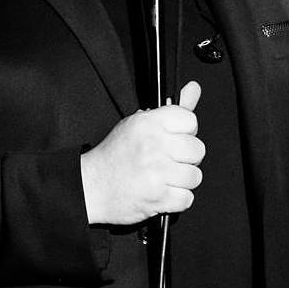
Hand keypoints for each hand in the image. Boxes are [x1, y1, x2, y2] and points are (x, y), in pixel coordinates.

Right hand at [81, 81, 203, 224]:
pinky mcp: (158, 197)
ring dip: (182, 181)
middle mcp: (154, 145)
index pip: (190, 121)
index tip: (176, 138)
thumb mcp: (140, 123)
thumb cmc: (115, 155)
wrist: (91, 185)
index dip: (186, 132)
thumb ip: (173, 109)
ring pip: (194, 176)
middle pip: (197, 150)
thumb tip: (194, 88)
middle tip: (171, 160)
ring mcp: (157, 172)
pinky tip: (164, 192)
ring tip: (166, 177)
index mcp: (149, 123)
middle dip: (187, 158)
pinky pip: (187, 198)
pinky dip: (177, 199)